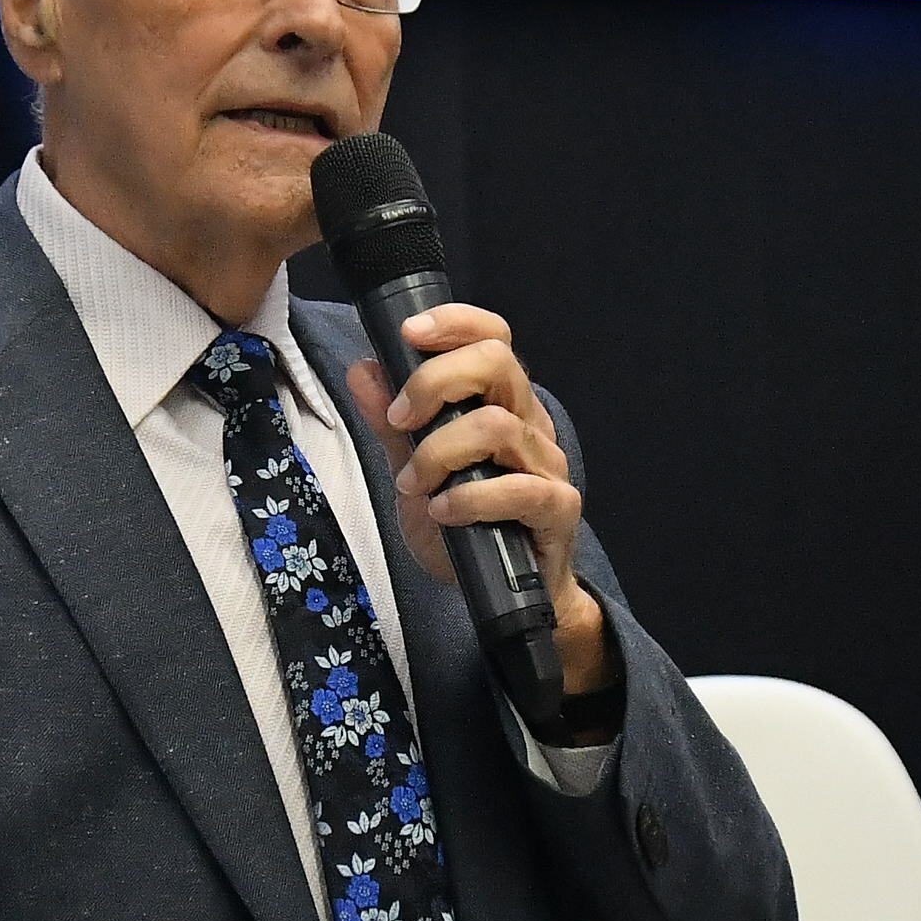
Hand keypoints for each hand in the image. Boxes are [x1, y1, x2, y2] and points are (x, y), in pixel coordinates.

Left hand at [344, 304, 613, 703]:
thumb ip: (391, 424)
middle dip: (434, 381)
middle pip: (497, 361)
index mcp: (500, 402)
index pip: (492, 336)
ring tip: (413, 485)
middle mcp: (529, 423)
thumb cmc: (465, 528)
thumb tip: (363, 368)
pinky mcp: (557, 508)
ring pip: (497, 425)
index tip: (407, 333)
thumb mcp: (414, 472)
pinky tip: (443, 513)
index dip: (455, 322)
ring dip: (439, 453)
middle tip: (398, 421)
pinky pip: (520, 489)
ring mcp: (547, 464)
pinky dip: (471, 498)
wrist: (501, 598)